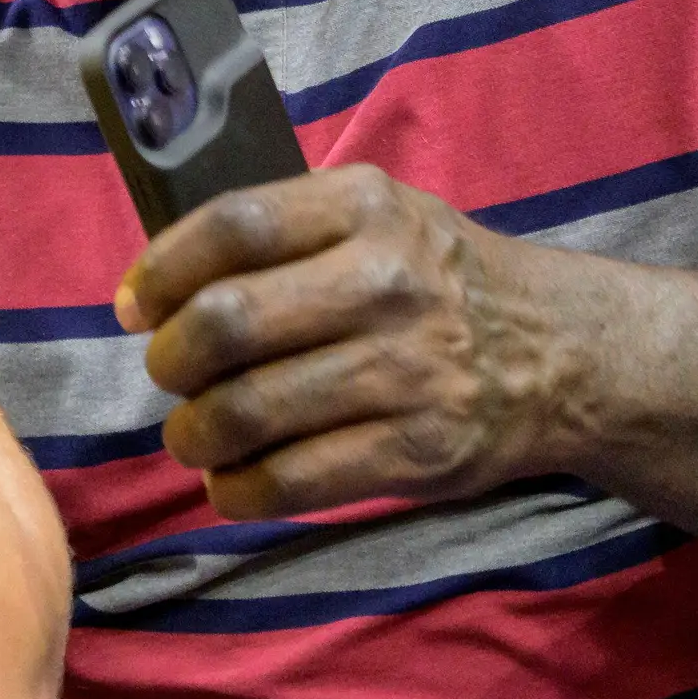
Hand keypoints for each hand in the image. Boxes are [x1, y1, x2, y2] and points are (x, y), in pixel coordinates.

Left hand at [117, 165, 571, 517]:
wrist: (562, 353)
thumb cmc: (441, 281)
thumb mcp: (381, 218)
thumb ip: (285, 233)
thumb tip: (159, 279)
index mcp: (367, 208)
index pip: (234, 225)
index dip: (162, 269)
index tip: (135, 305)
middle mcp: (386, 283)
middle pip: (226, 321)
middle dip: (171, 361)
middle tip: (171, 376)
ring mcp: (406, 370)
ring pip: (247, 410)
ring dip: (194, 435)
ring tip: (194, 436)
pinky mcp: (418, 450)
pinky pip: (291, 479)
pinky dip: (238, 490)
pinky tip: (233, 482)